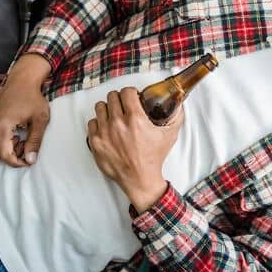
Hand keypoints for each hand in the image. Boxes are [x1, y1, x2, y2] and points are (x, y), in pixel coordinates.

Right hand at [0, 54, 50, 166]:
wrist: (22, 81)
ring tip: (19, 140)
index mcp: (2, 126)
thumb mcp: (40, 120)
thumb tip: (30, 160)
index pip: (4, 155)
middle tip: (25, 145)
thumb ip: (35, 141)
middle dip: (11, 156)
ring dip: (3, 151)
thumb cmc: (33, 98)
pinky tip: (10, 136)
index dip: (17, 162)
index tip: (28, 160)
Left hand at [87, 87, 183, 212]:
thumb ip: (176, 117)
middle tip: (123, 106)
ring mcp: (104, 133)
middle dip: (119, 99)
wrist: (140, 179)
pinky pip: (91, 123)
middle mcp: (118, 124)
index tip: (132, 97)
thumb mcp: (169, 135)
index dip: (131, 92)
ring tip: (113, 116)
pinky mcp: (95, 142)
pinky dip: (98, 124)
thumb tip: (179, 104)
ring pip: (100, 107)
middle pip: (112, 96)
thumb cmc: (153, 158)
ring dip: (107, 109)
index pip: (126, 91)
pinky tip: (106, 128)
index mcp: (135, 119)